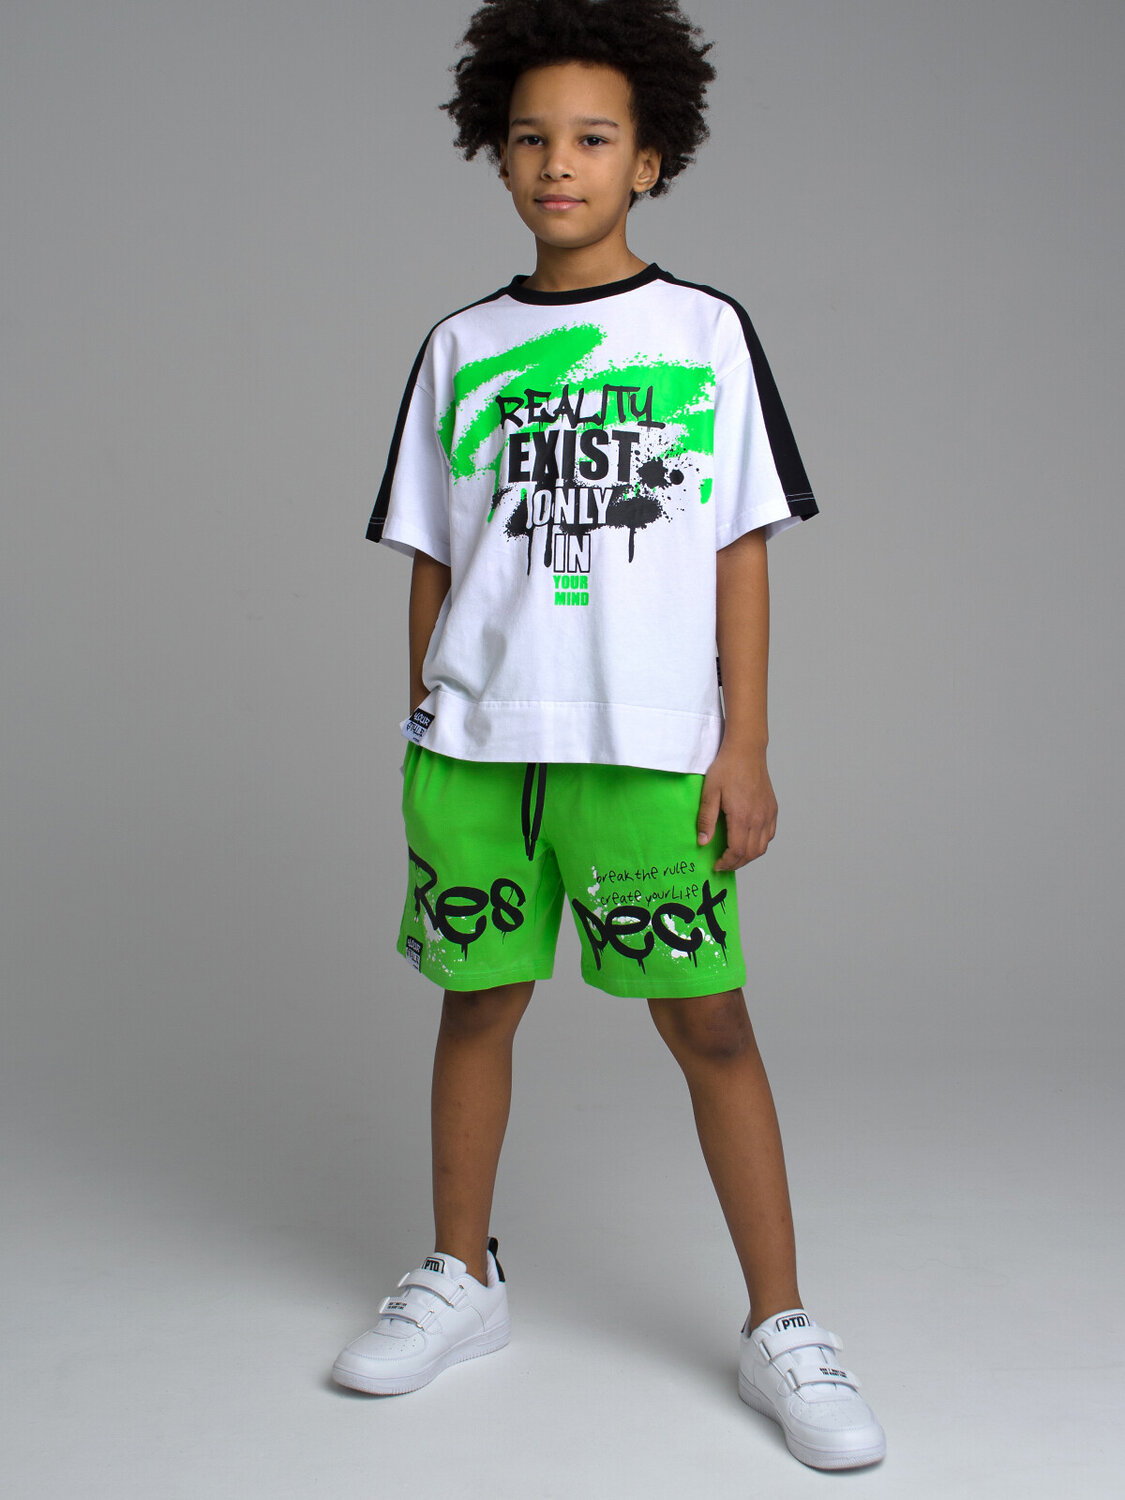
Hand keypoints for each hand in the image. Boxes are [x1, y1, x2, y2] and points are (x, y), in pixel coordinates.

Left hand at [696, 743, 777, 871]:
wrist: (746, 751)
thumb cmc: (726, 768)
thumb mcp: (709, 792)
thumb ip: (706, 819)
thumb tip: (703, 842)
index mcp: (742, 816)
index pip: (737, 851)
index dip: (727, 863)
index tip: (716, 865)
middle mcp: (758, 818)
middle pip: (751, 853)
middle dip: (737, 863)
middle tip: (723, 864)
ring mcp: (768, 814)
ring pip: (763, 847)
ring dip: (749, 856)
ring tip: (734, 855)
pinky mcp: (772, 809)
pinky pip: (770, 834)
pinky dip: (760, 844)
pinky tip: (748, 841)